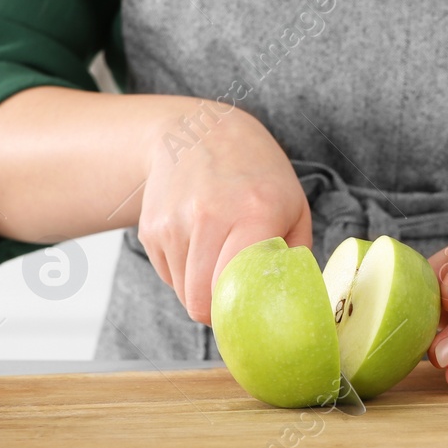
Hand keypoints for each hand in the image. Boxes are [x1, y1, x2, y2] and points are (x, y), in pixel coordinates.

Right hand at [136, 101, 310, 325]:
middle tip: (239, 297)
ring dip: (203, 290)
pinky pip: (169, 276)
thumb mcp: (294, 207)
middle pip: (201, 301)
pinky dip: (185, 274)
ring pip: (183, 293)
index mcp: (254, 212)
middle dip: (220, 310)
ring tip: (221, 258)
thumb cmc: (256, 174)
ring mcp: (173, 222)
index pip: (236, 288)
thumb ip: (296, 258)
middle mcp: (209, 216)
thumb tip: (291, 303)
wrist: (200, 132)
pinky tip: (200, 244)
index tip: (253, 315)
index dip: (242, 313)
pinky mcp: (151, 229)